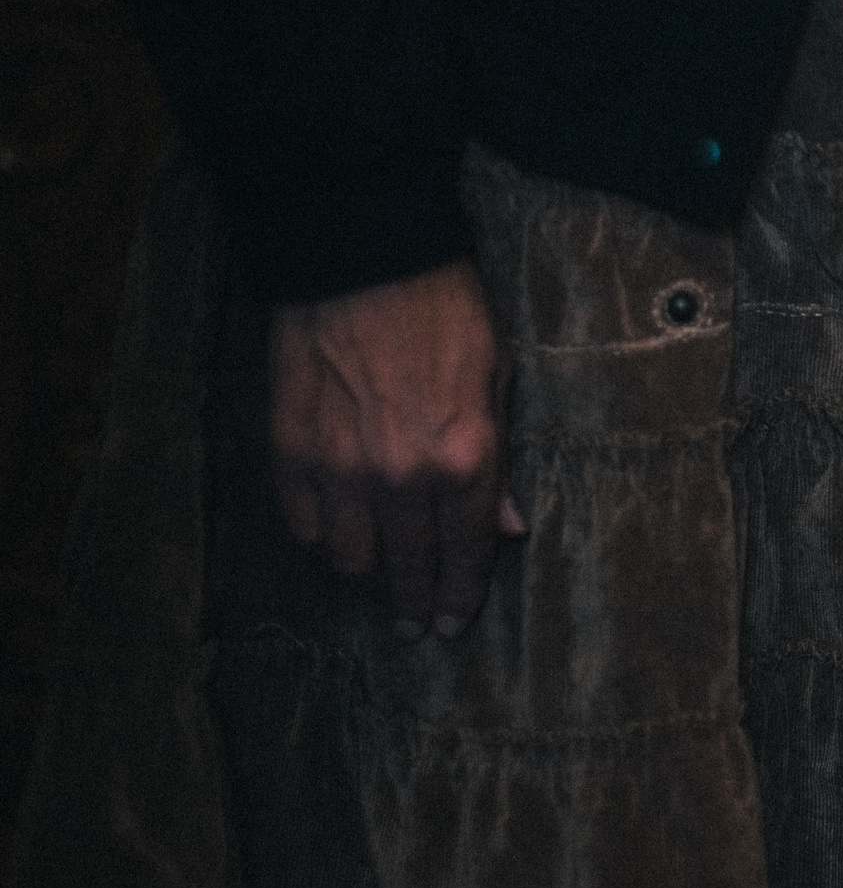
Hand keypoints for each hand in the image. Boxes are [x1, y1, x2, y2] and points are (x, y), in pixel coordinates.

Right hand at [268, 260, 525, 640]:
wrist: (364, 259)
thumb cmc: (444, 312)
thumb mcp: (498, 382)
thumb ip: (498, 463)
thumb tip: (507, 528)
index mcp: (463, 459)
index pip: (464, 553)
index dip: (459, 596)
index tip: (453, 623)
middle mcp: (401, 476)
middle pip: (407, 568)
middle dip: (416, 605)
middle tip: (416, 628)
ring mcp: (339, 467)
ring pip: (349, 557)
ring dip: (367, 578)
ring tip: (378, 585)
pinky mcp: (290, 450)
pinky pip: (304, 523)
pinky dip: (321, 539)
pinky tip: (336, 541)